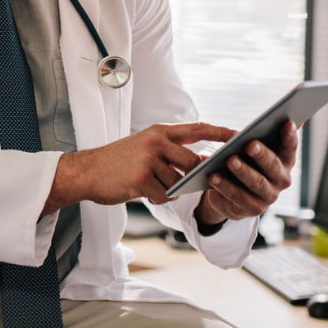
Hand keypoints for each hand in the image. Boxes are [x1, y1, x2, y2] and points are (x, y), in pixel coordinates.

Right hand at [44, 122, 235, 216]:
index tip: (240, 134)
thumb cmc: (118, 162)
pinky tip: (142, 191)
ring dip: (168, 189)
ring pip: (178, 182)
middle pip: (192, 162)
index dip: (220, 131)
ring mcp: (148, 160)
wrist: (87, 172)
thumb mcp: (144, 145)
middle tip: (178, 180)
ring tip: (148, 184)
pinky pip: (164, 195)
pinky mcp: (141, 179)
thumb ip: (171, 150)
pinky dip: (158, 198)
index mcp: (159, 131)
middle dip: (190, 176)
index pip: (197, 129)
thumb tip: (200, 161)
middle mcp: (155, 142)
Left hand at [195, 120, 297, 224]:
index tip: (286, 122)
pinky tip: (213, 175)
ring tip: (229, 159)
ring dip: (242, 171)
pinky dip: (225, 186)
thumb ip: (263, 134)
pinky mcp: (253, 209)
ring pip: (256, 182)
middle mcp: (282, 180)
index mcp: (285, 161)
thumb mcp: (252, 148)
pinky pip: (238, 196)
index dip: (290, 136)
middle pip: (272, 165)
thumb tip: (279, 114)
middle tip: (249, 144)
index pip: (290, 147)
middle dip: (261, 154)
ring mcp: (269, 196)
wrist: (230, 194)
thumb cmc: (245, 162)